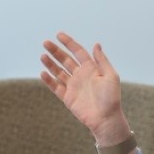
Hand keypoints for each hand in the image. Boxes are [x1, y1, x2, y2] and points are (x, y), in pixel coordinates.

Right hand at [39, 31, 132, 145]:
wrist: (106, 119)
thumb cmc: (111, 98)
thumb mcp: (110, 76)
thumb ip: (101, 60)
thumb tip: (96, 44)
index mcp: (91, 68)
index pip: (77, 52)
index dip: (69, 43)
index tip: (59, 35)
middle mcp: (81, 75)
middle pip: (65, 60)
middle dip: (55, 51)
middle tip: (45, 43)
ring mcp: (73, 86)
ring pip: (58, 71)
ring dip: (50, 64)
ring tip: (43, 56)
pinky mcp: (67, 97)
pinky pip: (56, 87)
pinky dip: (49, 80)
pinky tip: (43, 73)